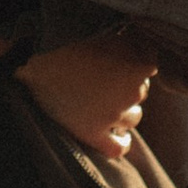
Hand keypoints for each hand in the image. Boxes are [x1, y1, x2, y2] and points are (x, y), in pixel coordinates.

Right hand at [15, 27, 156, 163]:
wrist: (36, 73)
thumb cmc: (69, 53)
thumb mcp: (104, 40)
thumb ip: (130, 45)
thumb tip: (147, 52)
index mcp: (135, 68)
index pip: (151, 66)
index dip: (136, 63)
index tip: (123, 63)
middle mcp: (130, 93)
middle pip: (141, 92)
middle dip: (128, 87)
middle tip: (107, 81)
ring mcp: (113, 116)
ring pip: (134, 117)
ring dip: (125, 112)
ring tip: (106, 104)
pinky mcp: (95, 135)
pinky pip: (119, 147)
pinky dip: (122, 142)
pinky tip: (118, 136)